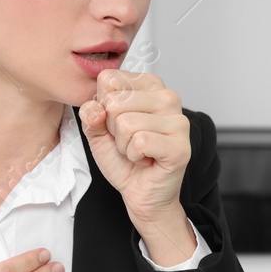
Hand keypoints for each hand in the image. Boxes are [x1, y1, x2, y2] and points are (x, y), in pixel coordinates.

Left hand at [78, 70, 190, 224]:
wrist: (140, 192)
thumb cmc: (123, 159)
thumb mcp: (97, 130)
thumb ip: (90, 113)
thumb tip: (96, 109)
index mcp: (149, 85)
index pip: (108, 79)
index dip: (103, 107)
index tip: (118, 124)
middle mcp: (168, 96)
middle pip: (115, 101)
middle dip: (113, 128)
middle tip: (129, 141)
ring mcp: (178, 120)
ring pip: (126, 123)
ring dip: (124, 145)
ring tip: (138, 151)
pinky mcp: (180, 145)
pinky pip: (140, 142)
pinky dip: (134, 156)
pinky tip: (147, 159)